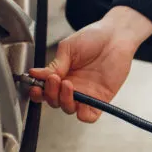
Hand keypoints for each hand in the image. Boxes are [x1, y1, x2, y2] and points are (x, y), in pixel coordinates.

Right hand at [29, 6, 151, 122]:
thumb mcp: (68, 48)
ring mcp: (86, 93)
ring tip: (67, 84)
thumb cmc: (94, 37)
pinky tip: (80, 103)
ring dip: (64, 101)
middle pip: (54, 102)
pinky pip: (90, 115)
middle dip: (50, 93)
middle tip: (53, 80)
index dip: (38, 92)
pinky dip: (83, 114)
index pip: (45, 90)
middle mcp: (72, 86)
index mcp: (62, 75)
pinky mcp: (100, 99)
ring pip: (69, 109)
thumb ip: (54, 65)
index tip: (35, 86)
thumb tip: (37, 74)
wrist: (116, 35)